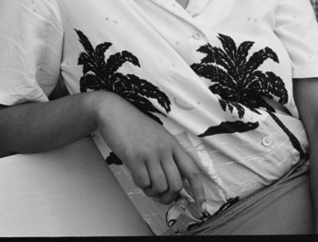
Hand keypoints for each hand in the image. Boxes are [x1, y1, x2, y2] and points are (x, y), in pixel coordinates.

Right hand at [95, 93, 205, 207]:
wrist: (115, 112)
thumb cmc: (135, 125)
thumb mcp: (158, 136)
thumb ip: (167, 155)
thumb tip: (173, 183)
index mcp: (173, 143)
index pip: (192, 171)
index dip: (199, 191)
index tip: (202, 206)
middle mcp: (164, 148)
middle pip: (176, 185)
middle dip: (169, 196)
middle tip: (160, 196)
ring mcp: (149, 152)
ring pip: (160, 187)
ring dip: (153, 192)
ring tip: (147, 183)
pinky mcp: (134, 157)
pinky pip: (143, 182)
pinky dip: (141, 185)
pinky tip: (137, 175)